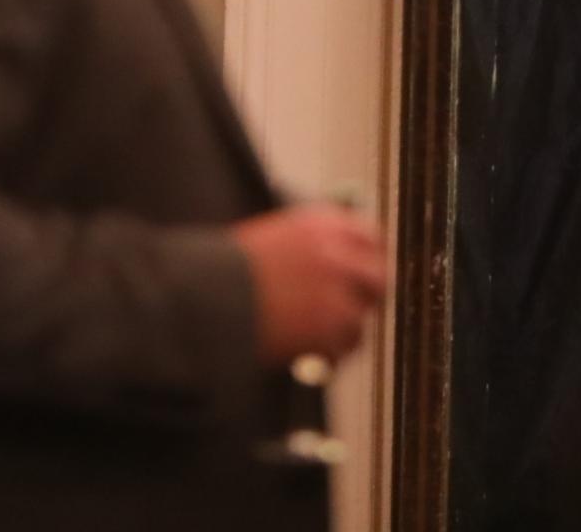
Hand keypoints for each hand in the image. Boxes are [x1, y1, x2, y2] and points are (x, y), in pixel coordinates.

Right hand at [234, 204, 387, 366]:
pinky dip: (331, 355)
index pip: (369, 237)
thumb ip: (310, 248)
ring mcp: (335, 292)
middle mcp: (335, 253)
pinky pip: (344, 347)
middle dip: (366, 298)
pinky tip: (312, 355)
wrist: (203, 299)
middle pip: (377, 278)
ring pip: (361, 319)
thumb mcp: (272, 239)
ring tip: (320, 341)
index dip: (370, 259)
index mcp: (321, 224)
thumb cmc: (225, 272)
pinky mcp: (328, 329)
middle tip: (350, 312)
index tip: (365, 274)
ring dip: (344, 332)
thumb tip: (331, 266)